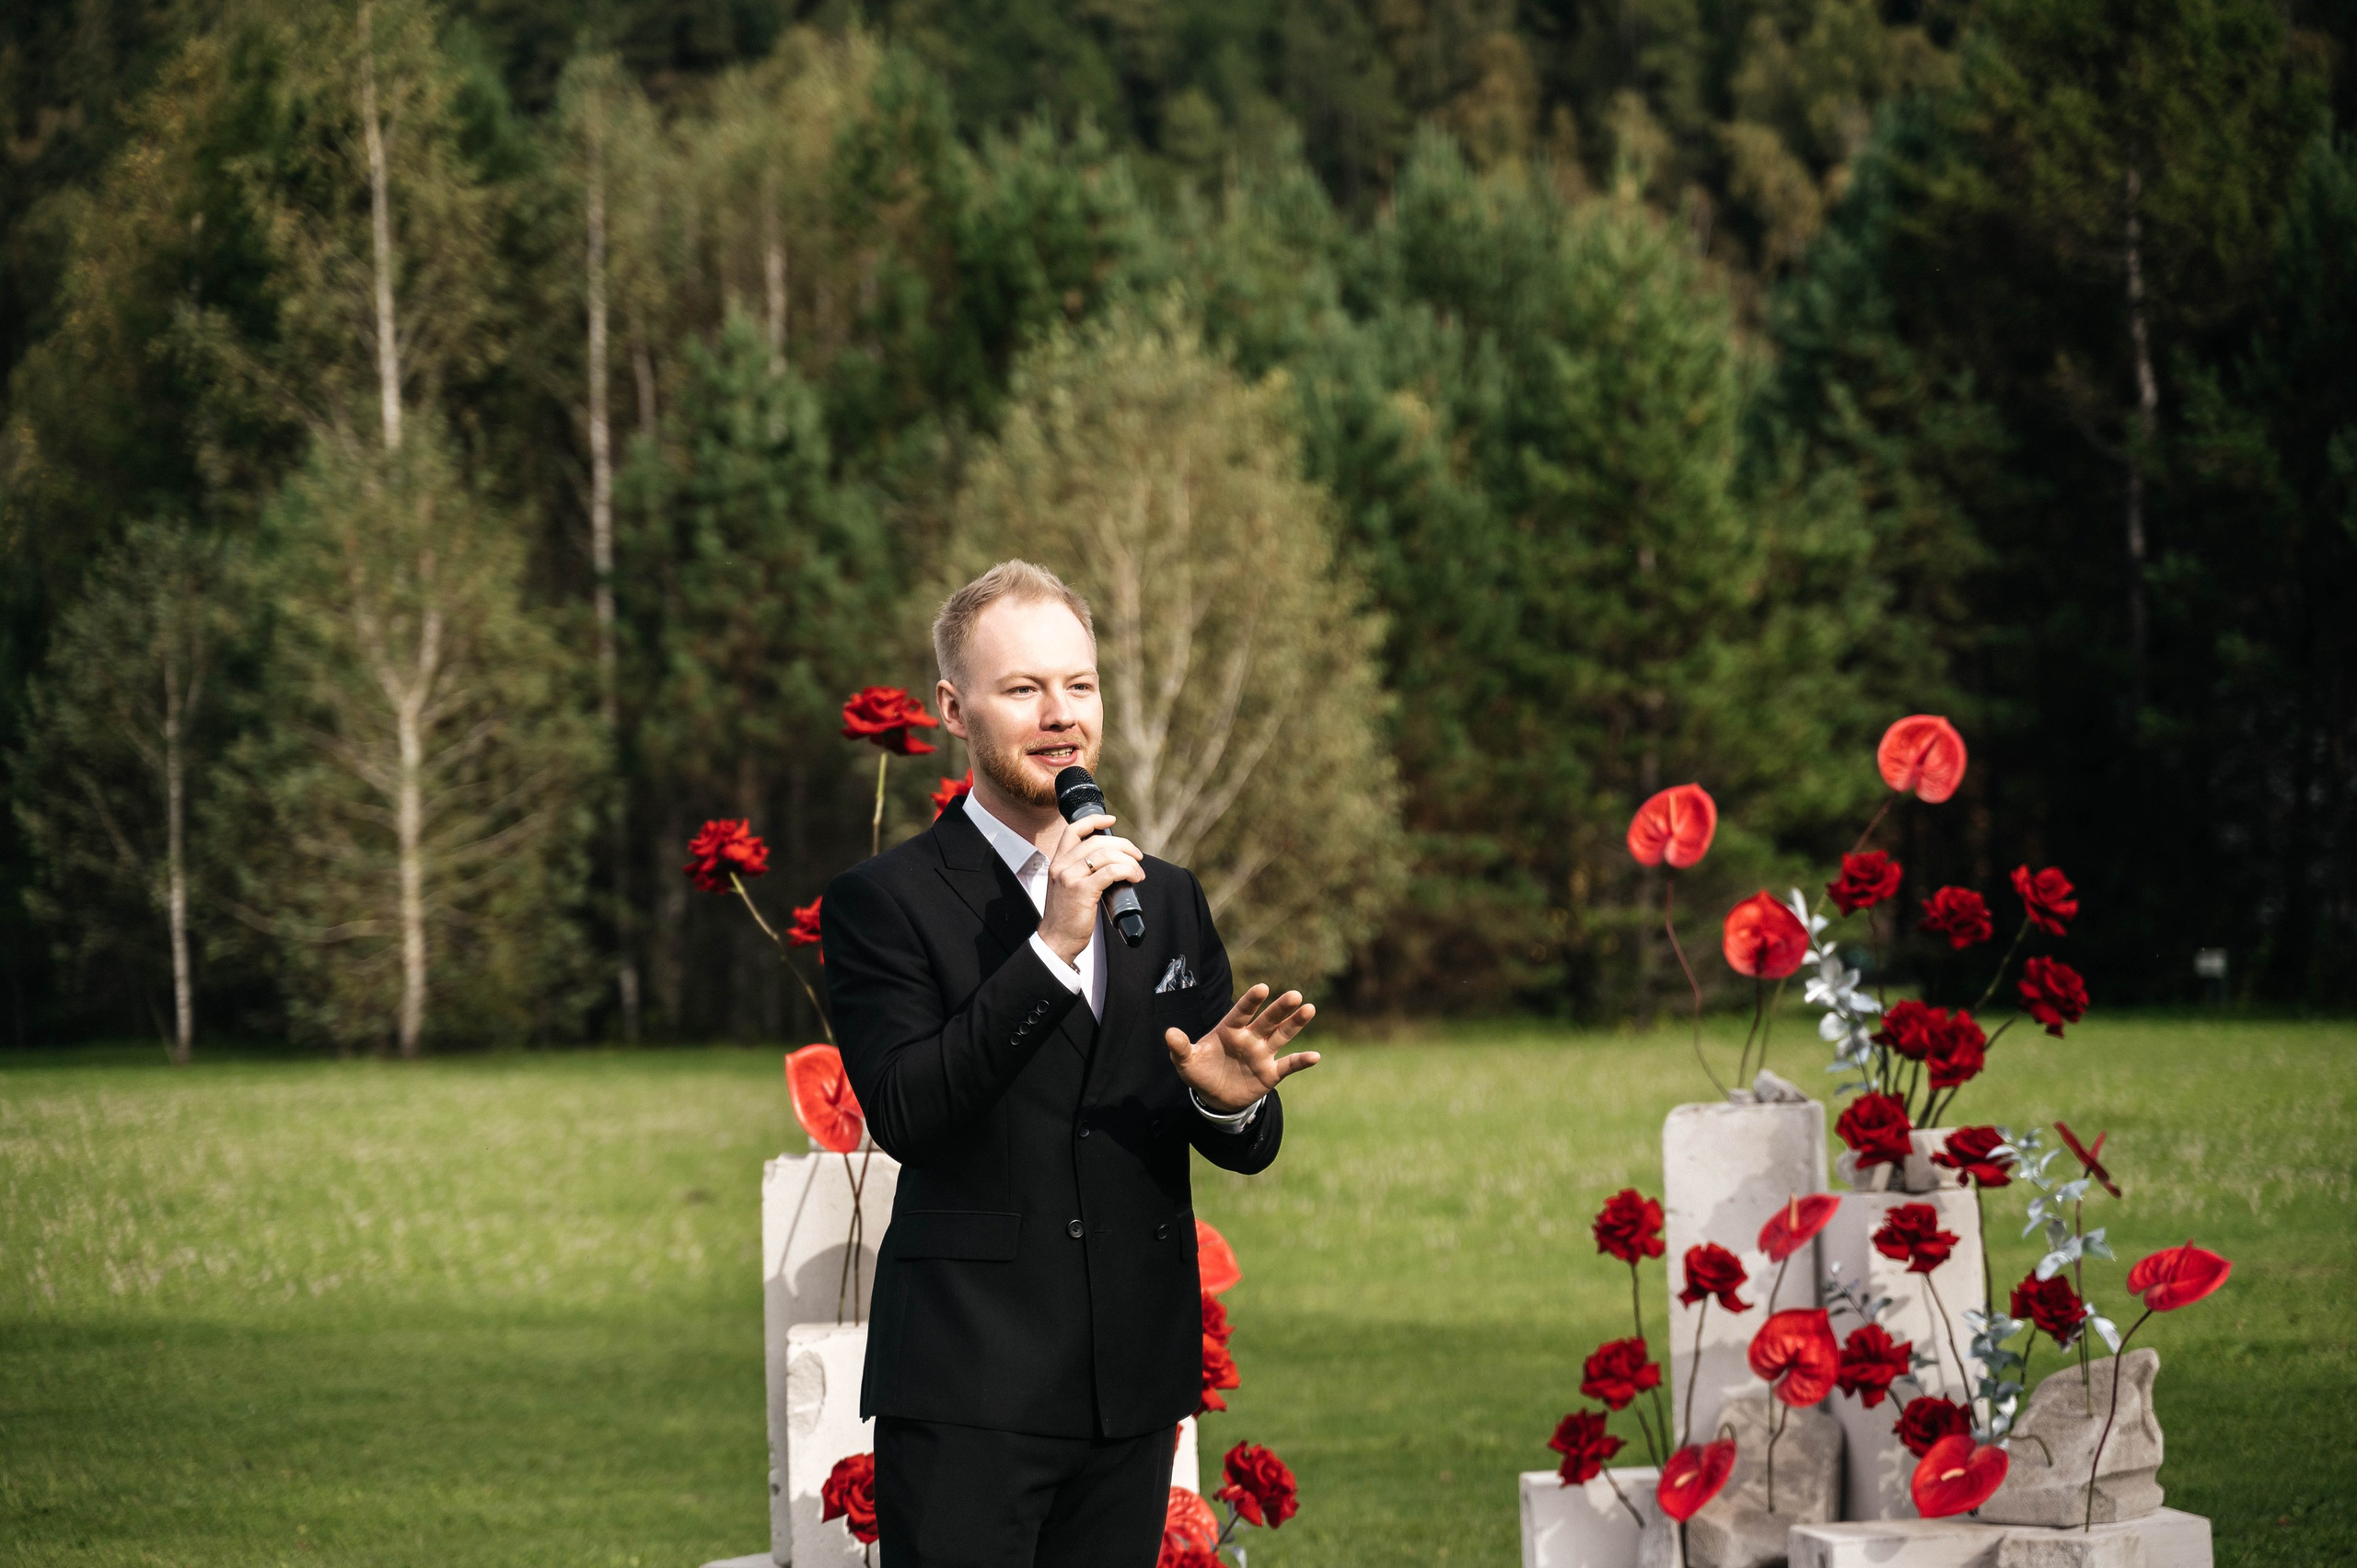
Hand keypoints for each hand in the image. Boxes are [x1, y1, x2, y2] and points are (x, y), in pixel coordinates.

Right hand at [1039, 812, 1142, 962]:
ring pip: (1106, 854)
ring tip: (1138, 872)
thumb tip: (1112, 862)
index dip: (1093, 820)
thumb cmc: (1066, 917)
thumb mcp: (1067, 887)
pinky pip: (1111, 871)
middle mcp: (1062, 866)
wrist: (1056, 940)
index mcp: (1058, 862)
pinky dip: (1128, 871)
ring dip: (1129, 860)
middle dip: (1123, 845)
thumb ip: (1081, 872)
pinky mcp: (1082, 890)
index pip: (1073, 830)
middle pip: (1097, 841)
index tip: (1110, 820)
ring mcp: (1070, 877)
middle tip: (1137, 856)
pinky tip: (1134, 878)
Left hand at [1165, 983, 1318, 1112]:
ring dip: (1295, 1023)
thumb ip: (1180, 1047)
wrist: (1214, 1097)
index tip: (1262, 988)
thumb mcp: (1186, 1061)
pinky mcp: (1270, 1073)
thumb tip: (1169, 1033)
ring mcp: (1262, 1054)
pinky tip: (1315, 1057)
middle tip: (1295, 995)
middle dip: (1280, 1009)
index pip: (1241, 1012)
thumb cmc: (1200, 1071)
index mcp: (1229, 1030)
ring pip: (1282, 1035)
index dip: (1251, 1001)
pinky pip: (1288, 1065)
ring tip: (1309, 1009)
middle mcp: (1249, 1038)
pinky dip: (1301, 1061)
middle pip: (1267, 1020)